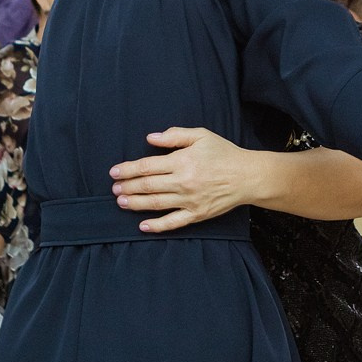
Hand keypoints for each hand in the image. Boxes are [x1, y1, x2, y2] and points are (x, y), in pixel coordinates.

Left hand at [111, 127, 256, 231]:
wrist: (248, 176)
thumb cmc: (224, 153)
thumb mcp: (201, 135)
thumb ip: (174, 135)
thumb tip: (151, 138)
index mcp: (182, 161)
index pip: (147, 166)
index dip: (128, 169)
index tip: (114, 172)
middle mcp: (183, 182)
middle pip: (147, 186)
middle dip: (127, 187)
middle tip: (114, 188)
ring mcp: (189, 200)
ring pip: (155, 204)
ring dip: (135, 203)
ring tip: (121, 202)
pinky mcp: (197, 214)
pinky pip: (173, 222)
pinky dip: (156, 226)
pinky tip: (142, 226)